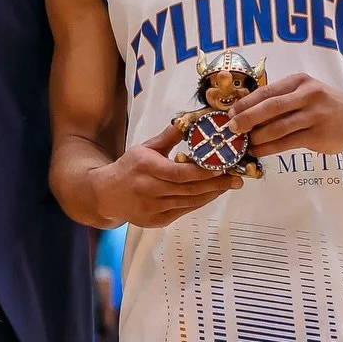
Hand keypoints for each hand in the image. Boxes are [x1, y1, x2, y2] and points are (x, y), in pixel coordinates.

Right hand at [93, 124, 243, 228]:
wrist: (106, 195)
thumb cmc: (129, 168)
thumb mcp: (145, 148)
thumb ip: (169, 137)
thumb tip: (189, 120)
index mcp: (146, 168)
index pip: (181, 173)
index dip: (204, 172)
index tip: (223, 166)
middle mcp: (149, 189)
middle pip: (189, 189)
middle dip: (216, 184)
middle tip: (236, 178)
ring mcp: (152, 208)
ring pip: (189, 202)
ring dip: (211, 194)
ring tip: (228, 185)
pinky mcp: (156, 221)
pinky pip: (183, 211)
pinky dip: (199, 203)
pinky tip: (210, 194)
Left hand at [226, 73, 342, 156]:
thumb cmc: (325, 105)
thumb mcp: (305, 92)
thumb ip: (281, 98)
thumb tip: (245, 112)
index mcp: (299, 81)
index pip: (267, 91)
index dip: (246, 103)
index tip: (229, 113)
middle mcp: (308, 95)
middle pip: (270, 107)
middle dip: (247, 119)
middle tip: (231, 129)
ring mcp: (315, 115)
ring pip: (278, 127)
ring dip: (256, 137)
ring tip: (244, 144)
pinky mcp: (318, 135)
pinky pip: (287, 142)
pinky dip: (269, 148)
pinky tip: (258, 151)